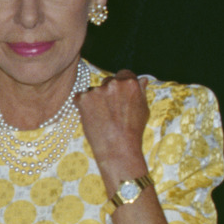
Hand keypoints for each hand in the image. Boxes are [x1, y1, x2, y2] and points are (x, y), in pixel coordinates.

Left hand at [74, 69, 149, 189]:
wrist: (118, 149)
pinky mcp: (83, 99)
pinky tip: (92, 118)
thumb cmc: (133, 132)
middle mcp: (113, 83)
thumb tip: (142, 79)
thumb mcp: (144, 110)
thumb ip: (141, 92)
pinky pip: (80, 97)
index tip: (120, 95)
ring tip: (101, 117)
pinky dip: (83, 106)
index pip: (124, 74)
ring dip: (95, 99)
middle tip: (110, 110)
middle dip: (108, 92)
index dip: (122, 84)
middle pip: (108, 81)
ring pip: (94, 90)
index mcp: (130, 83)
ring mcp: (97, 90)